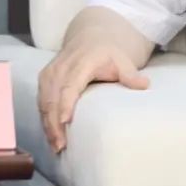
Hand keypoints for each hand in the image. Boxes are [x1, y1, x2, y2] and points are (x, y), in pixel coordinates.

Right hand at [37, 36, 149, 152]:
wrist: (90, 39)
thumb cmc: (108, 54)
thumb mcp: (122, 61)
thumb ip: (130, 74)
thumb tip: (145, 85)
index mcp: (81, 63)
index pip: (70, 85)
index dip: (65, 103)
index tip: (65, 121)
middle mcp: (62, 68)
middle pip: (53, 98)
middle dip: (54, 123)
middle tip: (61, 145)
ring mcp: (50, 74)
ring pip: (44, 102)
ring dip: (48, 125)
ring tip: (56, 146)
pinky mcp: (44, 80)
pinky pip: (41, 102)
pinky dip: (45, 120)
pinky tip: (51, 136)